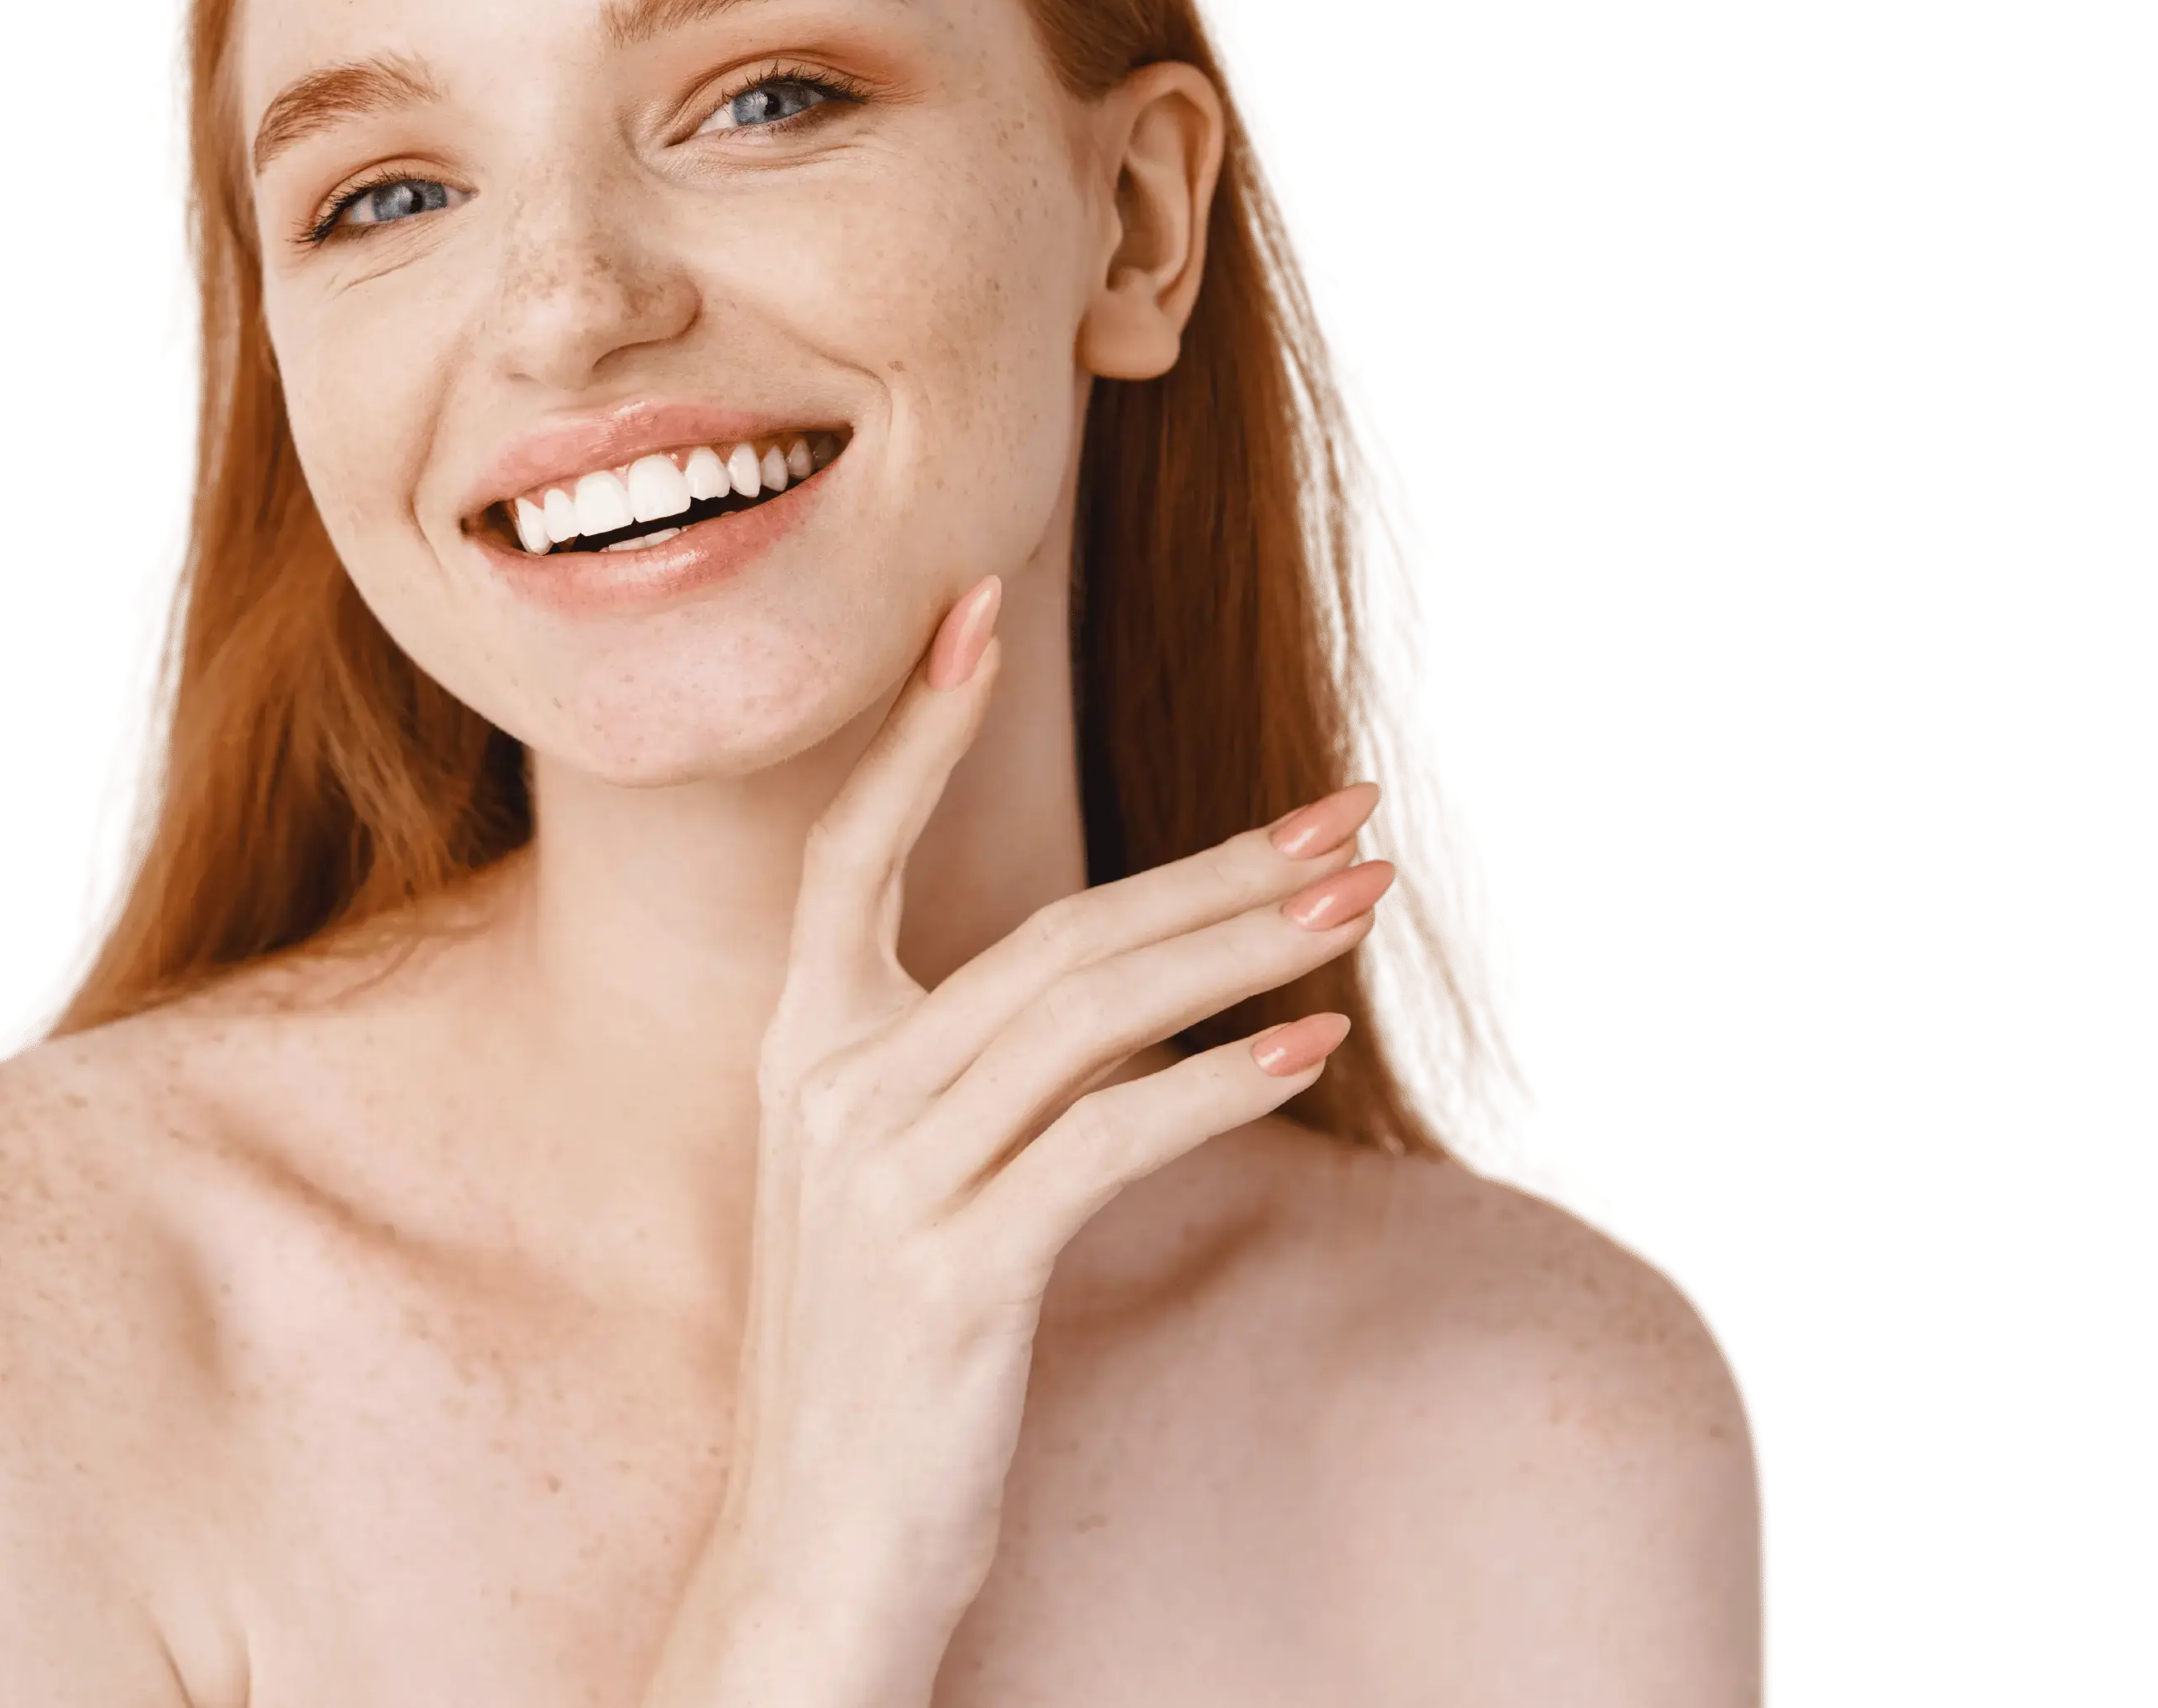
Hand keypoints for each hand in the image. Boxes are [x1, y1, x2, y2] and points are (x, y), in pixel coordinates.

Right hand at [661, 575, 1389, 1696]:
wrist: (810, 1547)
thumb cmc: (871, 1356)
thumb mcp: (886, 1186)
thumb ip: (961, 1071)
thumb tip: (1121, 984)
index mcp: (795, 1050)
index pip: (850, 849)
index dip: (915, 730)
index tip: (977, 609)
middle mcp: (828, 1092)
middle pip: (1047, 929)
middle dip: (1217, 864)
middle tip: (1351, 811)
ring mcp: (883, 1182)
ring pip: (1088, 1014)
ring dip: (1244, 944)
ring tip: (1361, 901)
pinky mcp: (952, 1275)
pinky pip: (1104, 1138)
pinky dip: (1217, 1080)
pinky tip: (1304, 1041)